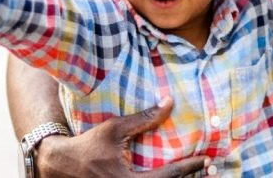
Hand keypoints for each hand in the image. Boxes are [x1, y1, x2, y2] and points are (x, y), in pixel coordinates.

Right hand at [35, 97, 208, 177]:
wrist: (60, 166)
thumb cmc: (87, 145)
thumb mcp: (115, 128)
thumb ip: (143, 118)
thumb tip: (169, 102)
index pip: (169, 175)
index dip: (190, 166)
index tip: (207, 159)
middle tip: (213, 171)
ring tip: (203, 176)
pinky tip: (176, 177)